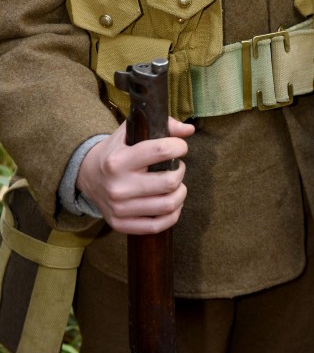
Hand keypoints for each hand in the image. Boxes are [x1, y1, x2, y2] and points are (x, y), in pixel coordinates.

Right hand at [77, 117, 194, 234]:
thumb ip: (161, 126)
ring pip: (168, 205)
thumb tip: (188, 130)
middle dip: (180, 171)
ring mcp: (119, 209)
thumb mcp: (129, 132)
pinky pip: (157, 226)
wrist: (86, 176)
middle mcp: (118, 186)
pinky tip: (172, 203)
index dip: (179, 146)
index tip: (180, 147)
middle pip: (169, 182)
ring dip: (180, 193)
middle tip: (176, 167)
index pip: (161, 151)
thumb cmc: (115, 151)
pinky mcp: (120, 224)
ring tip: (175, 184)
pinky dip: (172, 215)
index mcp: (119, 160)